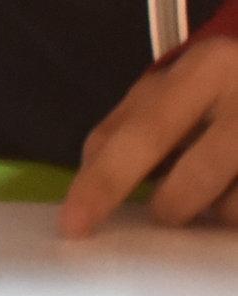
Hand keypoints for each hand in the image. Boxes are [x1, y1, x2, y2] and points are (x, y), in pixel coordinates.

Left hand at [67, 36, 237, 235]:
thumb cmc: (224, 88)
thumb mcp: (173, 88)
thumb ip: (126, 128)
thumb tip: (87, 183)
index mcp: (207, 68)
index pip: (142, 134)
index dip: (104, 183)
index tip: (74, 226)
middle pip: (196, 176)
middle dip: (171, 206)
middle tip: (166, 212)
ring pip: (234, 206)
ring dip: (216, 213)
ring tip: (217, 194)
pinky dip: (235, 215)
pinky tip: (233, 195)